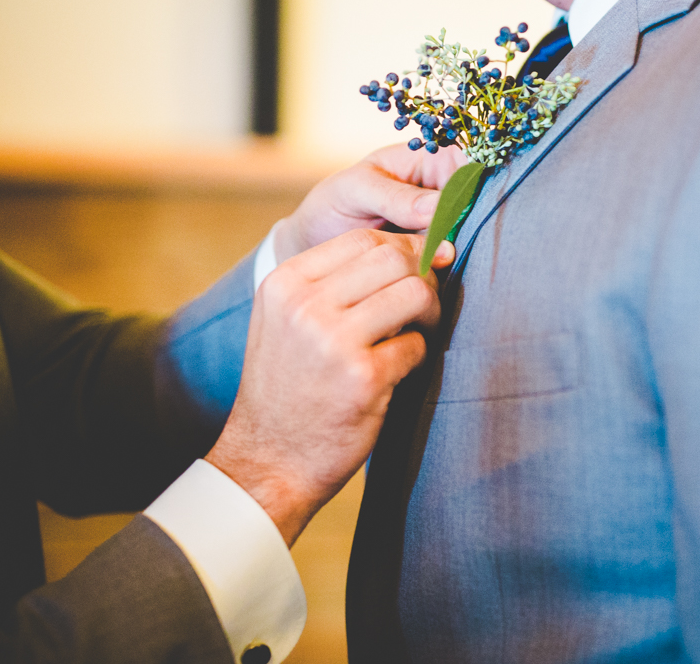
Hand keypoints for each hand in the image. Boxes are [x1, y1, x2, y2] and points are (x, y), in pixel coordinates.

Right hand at [205, 229, 453, 545]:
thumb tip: (409, 247)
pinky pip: (417, 345)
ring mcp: (334, 341)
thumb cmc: (288, 387)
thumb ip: (331, 282)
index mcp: (286, 284)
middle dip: (424, 273)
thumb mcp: (287, 321)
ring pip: (415, 293)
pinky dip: (418, 355)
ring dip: (430, 311)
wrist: (268, 460)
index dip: (404, 246)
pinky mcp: (363, 378)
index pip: (363, 238)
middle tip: (427, 300)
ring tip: (417, 331)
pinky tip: (399, 370)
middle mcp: (306, 305)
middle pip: (394, 257)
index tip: (423, 262)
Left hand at [274, 143, 467, 262]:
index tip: (464, 210)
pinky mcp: (444, 253)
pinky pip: (461, 257)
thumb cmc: (332, 206)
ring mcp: (449, 223)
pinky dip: (455, 267)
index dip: (479, 183)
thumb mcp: (355, 191)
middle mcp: (447, 189)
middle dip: (473, 221)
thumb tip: (438, 207)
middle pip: (482, 200)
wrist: (316, 246)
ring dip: (466, 247)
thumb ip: (393, 196)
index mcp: (431, 158)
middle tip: (451, 242)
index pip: (472, 163)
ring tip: (441, 260)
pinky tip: (440, 274)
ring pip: (476, 232)